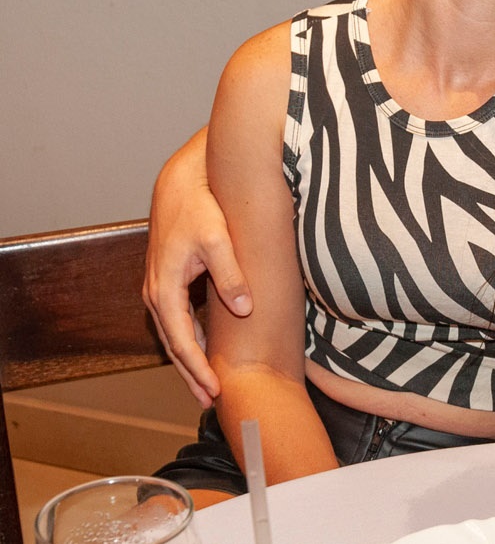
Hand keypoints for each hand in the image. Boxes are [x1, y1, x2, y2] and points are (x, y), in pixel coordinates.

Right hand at [143, 128, 251, 406]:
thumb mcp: (218, 239)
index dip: (197, 369)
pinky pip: (178, 323)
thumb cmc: (200, 209)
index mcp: (164, 289)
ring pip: (175, 336)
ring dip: (190, 362)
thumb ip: (231, 274)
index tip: (214, 391)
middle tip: (212, 402)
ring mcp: (160, 291)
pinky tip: (208, 354)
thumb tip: (244, 309)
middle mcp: (156, 294)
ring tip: (209, 387)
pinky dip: (190, 343)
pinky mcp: (169, 285)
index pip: (181, 341)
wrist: (181, 185)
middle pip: (174, 346)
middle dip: (191, 375)